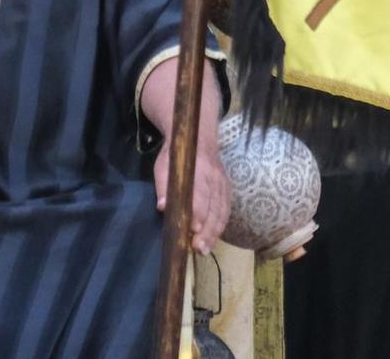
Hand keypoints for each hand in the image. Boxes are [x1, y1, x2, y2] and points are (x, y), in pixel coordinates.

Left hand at [153, 137, 229, 252]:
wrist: (199, 138)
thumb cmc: (176, 155)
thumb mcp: (163, 166)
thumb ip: (163, 186)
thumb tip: (162, 207)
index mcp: (198, 168)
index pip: (200, 194)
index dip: (198, 213)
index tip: (194, 230)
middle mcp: (214, 177)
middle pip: (213, 207)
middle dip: (207, 230)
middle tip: (199, 249)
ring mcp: (223, 183)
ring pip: (222, 211)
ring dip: (215, 232)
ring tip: (206, 250)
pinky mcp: (227, 189)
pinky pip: (227, 210)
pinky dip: (221, 226)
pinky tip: (214, 239)